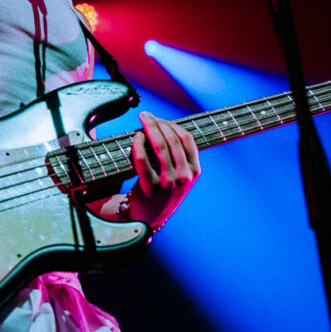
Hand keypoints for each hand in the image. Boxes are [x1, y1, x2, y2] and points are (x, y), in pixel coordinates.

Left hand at [128, 111, 200, 229]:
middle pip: (172, 139)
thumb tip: (164, 125)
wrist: (150, 217)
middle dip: (158, 122)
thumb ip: (178, 155)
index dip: (173, 124)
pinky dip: (139, 144)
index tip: (160, 118)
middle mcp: (184, 176)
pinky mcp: (151, 187)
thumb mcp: (180, 176)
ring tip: (142, 119)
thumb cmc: (163, 190)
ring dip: (149, 127)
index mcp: (194, 171)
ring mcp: (169, 182)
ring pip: (159, 146)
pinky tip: (136, 137)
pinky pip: (143, 159)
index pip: (187, 139)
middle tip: (146, 115)